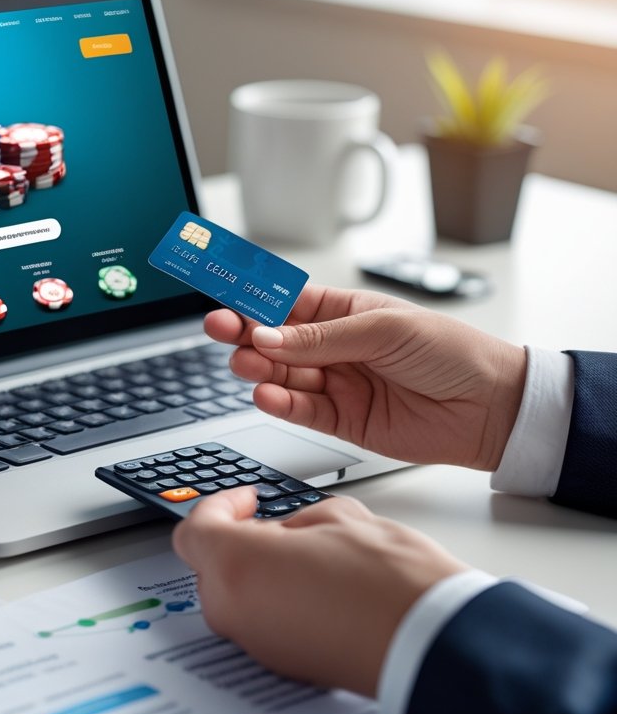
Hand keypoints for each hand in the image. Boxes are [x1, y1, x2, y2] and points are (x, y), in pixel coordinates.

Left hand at [172, 487, 467, 695]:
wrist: (433, 641)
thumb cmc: (391, 580)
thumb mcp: (338, 518)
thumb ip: (294, 520)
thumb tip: (288, 531)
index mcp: (238, 566)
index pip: (195, 531)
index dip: (219, 507)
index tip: (246, 500)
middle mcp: (237, 611)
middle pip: (210, 567)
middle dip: (237, 541)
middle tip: (273, 525)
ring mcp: (258, 643)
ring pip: (236, 597)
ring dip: (257, 573)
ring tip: (306, 556)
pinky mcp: (284, 664)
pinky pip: (262, 624)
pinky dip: (276, 603)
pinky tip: (317, 590)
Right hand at [205, 285, 525, 470]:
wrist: (491, 408)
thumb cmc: (452, 353)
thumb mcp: (384, 329)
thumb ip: (321, 338)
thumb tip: (268, 336)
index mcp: (345, 312)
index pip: (287, 302)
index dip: (254, 298)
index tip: (224, 294)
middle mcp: (335, 347)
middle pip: (275, 339)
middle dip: (245, 333)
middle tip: (221, 329)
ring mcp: (337, 384)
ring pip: (282, 374)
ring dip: (258, 368)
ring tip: (244, 364)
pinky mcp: (341, 420)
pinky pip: (300, 410)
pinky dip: (280, 402)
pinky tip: (266, 393)